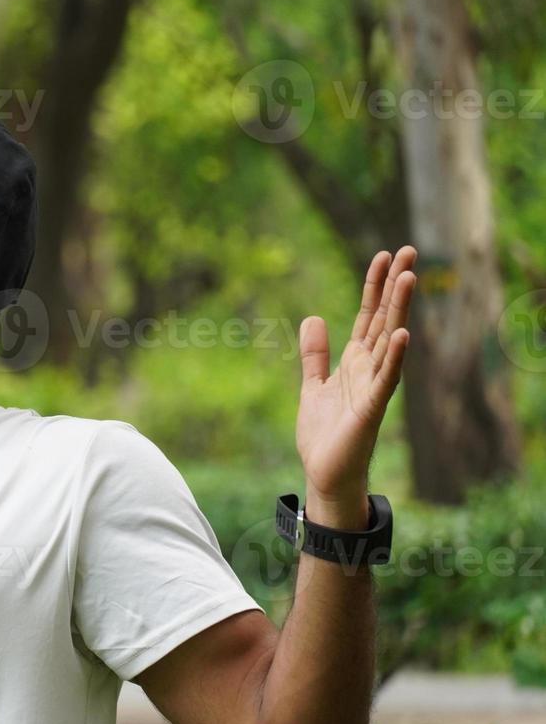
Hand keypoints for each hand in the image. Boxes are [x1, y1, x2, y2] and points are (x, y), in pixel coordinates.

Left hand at [295, 247, 415, 526]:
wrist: (325, 473)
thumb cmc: (324, 434)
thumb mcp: (313, 385)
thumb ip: (314, 354)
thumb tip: (314, 317)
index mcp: (355, 362)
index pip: (367, 316)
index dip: (374, 287)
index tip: (383, 255)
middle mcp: (370, 369)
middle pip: (383, 319)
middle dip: (394, 286)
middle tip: (409, 250)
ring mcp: (374, 387)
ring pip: (389, 341)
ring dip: (399, 310)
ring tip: (409, 278)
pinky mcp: (371, 409)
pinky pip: (386, 379)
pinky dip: (394, 357)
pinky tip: (402, 334)